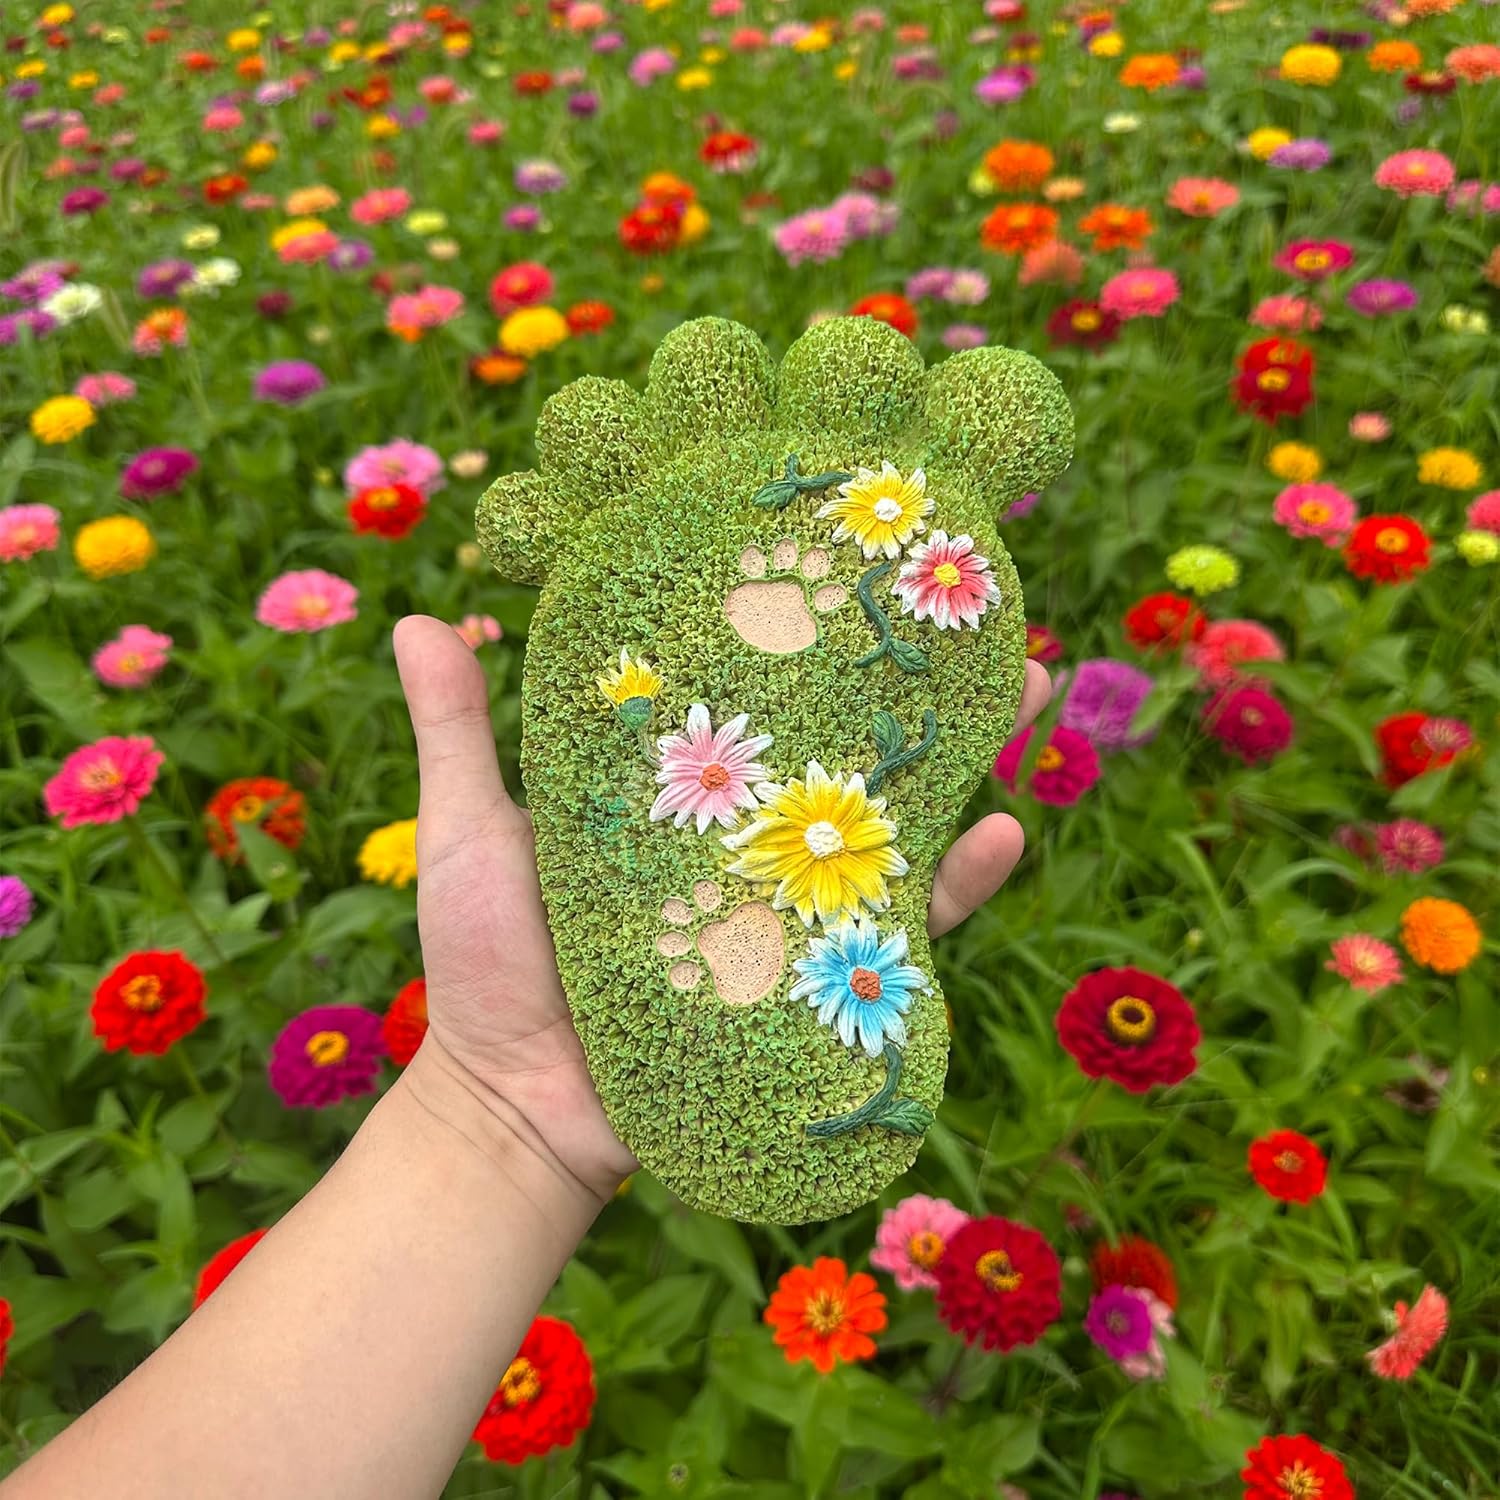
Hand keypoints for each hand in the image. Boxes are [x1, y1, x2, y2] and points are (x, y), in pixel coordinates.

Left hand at [392, 616, 1051, 1203]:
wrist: (518, 1109)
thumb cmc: (485, 968)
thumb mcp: (472, 833)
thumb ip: (460, 735)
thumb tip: (415, 619)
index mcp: (674, 790)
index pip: (752, 695)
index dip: (805, 637)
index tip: (851, 566)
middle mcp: (741, 836)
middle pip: (841, 746)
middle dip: (913, 684)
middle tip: (976, 615)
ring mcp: (784, 907)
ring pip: (888, 826)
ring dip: (961, 764)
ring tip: (1020, 696)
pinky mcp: (812, 981)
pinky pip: (895, 933)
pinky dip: (954, 892)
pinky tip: (999, 837)